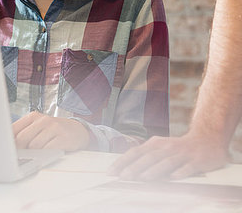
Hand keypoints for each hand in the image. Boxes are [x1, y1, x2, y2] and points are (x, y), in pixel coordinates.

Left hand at [13, 111, 89, 150]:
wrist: (77, 131)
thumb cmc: (53, 131)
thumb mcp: (38, 127)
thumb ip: (23, 133)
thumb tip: (7, 147)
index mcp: (33, 116)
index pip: (14, 129)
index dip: (8, 143)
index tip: (6, 150)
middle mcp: (43, 120)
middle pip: (22, 138)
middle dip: (21, 150)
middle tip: (25, 155)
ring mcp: (54, 128)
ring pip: (34, 146)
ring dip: (36, 153)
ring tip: (42, 150)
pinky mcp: (63, 138)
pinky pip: (47, 150)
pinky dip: (46, 155)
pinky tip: (50, 151)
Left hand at [109, 132, 228, 180]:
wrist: (207, 139)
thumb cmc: (178, 148)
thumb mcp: (161, 147)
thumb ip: (146, 157)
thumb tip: (126, 168)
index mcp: (156, 144)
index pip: (136, 152)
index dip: (123, 161)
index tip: (111, 172)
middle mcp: (167, 147)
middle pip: (149, 157)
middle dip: (135, 167)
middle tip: (124, 177)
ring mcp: (182, 154)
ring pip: (166, 162)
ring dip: (154, 170)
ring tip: (143, 178)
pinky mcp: (196, 161)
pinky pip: (188, 168)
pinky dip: (180, 172)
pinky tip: (174, 178)